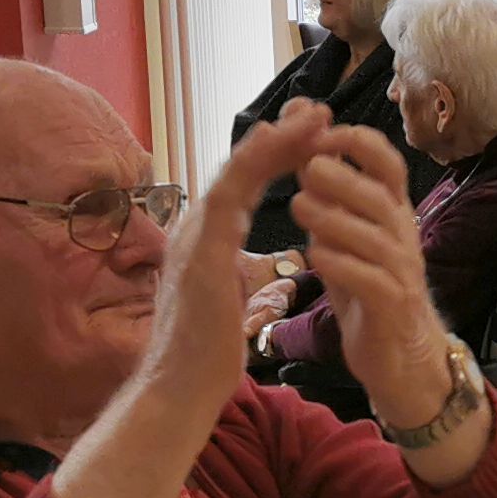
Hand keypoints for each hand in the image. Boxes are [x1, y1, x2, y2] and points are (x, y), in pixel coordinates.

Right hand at [149, 101, 328, 395]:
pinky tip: (279, 141)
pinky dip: (254, 165)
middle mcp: (197, 229)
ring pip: (236, 171)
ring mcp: (194, 237)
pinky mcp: (200, 252)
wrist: (179, 390)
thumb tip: (253, 271)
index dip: (278, 156)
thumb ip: (237, 276)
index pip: (245, 186)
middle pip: (241, 168)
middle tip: (317, 107)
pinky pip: (228, 196)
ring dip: (275, 140)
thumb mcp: (229, 302)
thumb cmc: (205, 356)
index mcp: (208, 241)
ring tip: (313, 116)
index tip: (311, 133)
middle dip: (280, 135)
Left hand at [291, 126, 456, 430]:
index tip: (318, 132)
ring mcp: (402, 272)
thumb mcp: (342, 231)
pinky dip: (343, 265)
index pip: (386, 162)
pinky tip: (314, 256)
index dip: (356, 142)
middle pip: (381, 196)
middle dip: (345, 176)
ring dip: (337, 217)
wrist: (399, 358)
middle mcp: (403, 236)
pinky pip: (372, 281)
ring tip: (298, 206)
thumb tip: (299, 131)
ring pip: (376, 236)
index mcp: (391, 211)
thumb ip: (323, 188)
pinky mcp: (393, 307)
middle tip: (308, 166)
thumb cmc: (367, 286)